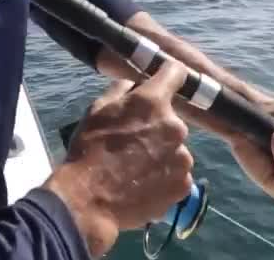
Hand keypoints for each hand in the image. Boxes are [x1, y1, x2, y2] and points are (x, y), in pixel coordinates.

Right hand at [44, 60, 195, 257]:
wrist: (90, 199)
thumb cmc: (89, 150)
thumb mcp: (97, 110)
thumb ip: (121, 91)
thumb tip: (134, 85)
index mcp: (153, 102)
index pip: (176, 73)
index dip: (168, 74)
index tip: (165, 80)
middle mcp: (175, 126)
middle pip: (172, 118)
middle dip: (156, 125)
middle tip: (133, 141)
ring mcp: (183, 157)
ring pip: (175, 148)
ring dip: (161, 153)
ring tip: (136, 167)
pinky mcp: (184, 183)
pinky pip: (177, 173)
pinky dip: (164, 176)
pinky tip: (143, 182)